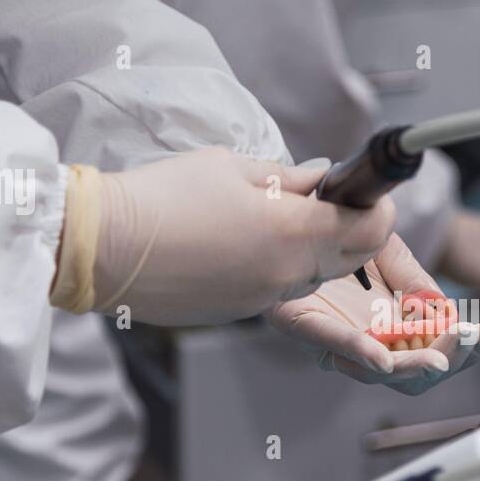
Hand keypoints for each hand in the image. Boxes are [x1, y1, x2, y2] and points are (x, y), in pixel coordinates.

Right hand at [65, 147, 394, 324]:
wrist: (104, 248)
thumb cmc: (163, 196)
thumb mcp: (231, 167)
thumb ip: (288, 178)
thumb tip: (321, 179)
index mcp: (293, 232)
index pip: (371, 228)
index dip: (375, 208)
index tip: (363, 192)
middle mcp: (288, 274)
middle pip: (351, 259)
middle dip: (350, 232)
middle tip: (326, 203)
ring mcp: (264, 300)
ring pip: (315, 277)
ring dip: (313, 251)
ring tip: (277, 220)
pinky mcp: (240, 313)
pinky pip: (280, 290)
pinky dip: (279, 268)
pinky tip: (245, 244)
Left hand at [268, 233, 479, 395]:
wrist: (292, 206)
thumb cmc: (339, 230)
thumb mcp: (391, 250)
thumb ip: (416, 281)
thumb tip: (444, 314)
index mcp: (391, 326)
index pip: (434, 352)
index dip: (465, 349)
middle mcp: (365, 338)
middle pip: (412, 374)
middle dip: (449, 359)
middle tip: (471, 338)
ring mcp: (334, 337)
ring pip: (379, 370)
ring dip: (414, 363)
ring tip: (441, 357)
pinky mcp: (300, 323)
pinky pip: (332, 344)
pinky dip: (360, 353)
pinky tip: (382, 359)